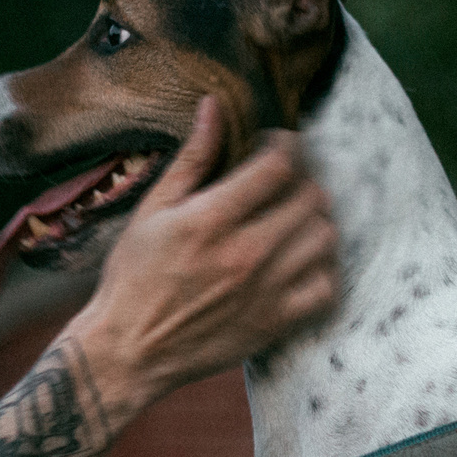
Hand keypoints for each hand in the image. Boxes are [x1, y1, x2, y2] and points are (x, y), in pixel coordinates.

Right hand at [68, 95, 338, 415]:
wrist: (130, 350)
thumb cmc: (134, 277)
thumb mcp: (152, 210)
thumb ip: (192, 158)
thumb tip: (214, 106)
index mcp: (211, 220)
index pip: (279, 166)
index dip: (286, 145)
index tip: (275, 145)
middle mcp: (245, 253)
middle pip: (311, 198)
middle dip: (303, 179)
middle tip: (285, 181)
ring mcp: (266, 291)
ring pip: (325, 238)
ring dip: (315, 220)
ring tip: (293, 218)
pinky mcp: (274, 323)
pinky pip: (326, 287)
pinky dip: (322, 268)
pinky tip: (299, 261)